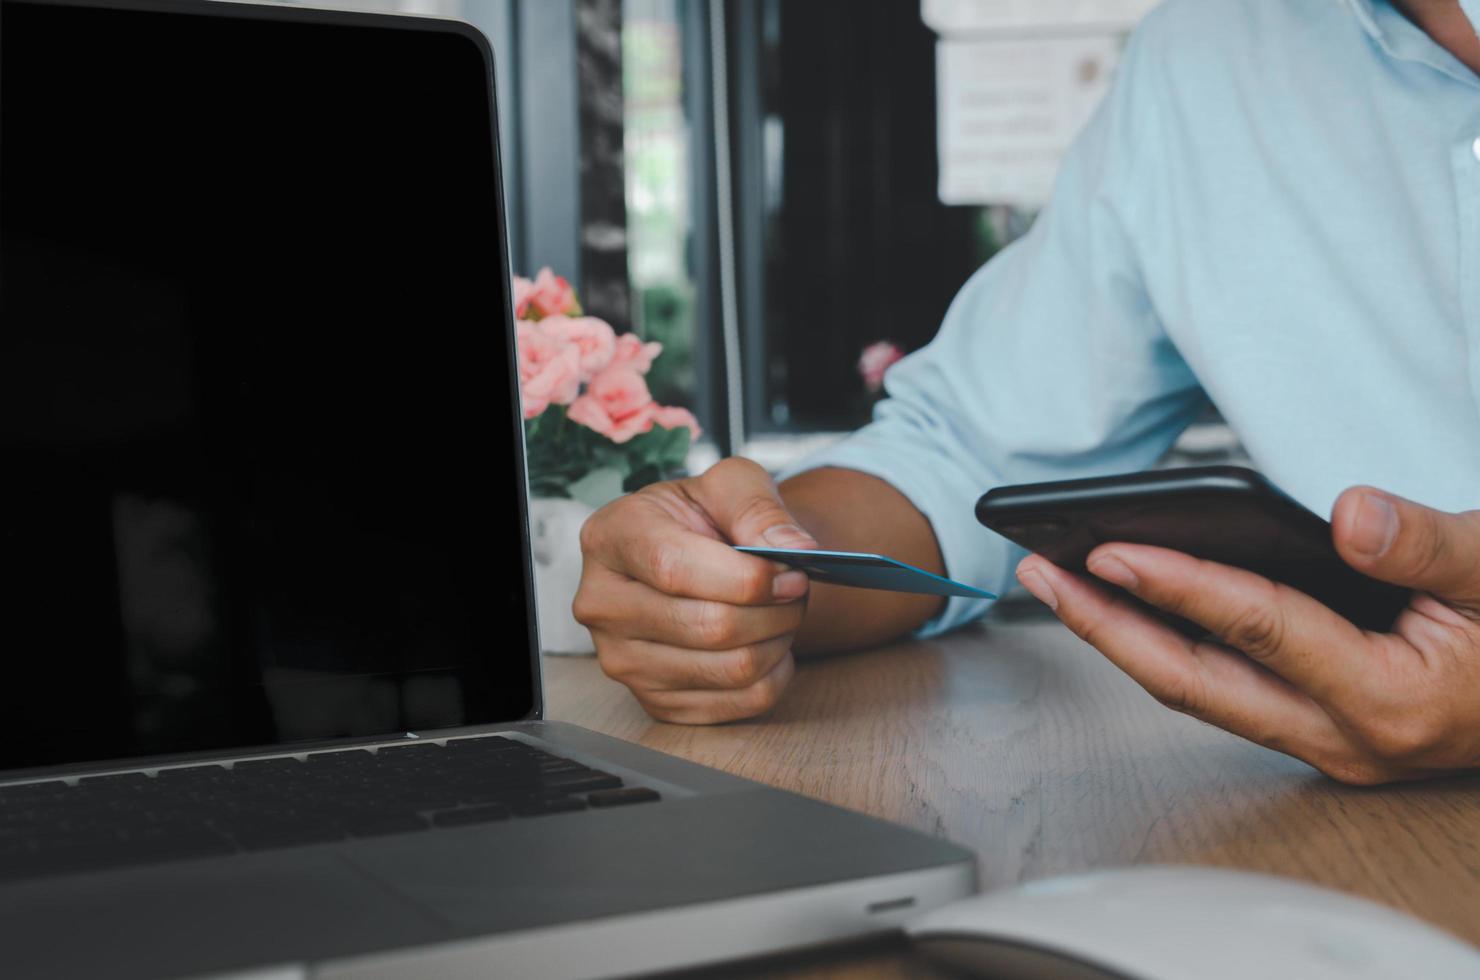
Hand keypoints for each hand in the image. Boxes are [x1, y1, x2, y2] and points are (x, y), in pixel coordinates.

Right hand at [573, 457, 816, 723]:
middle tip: (797, 590)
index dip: (745, 577)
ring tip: (782, 612)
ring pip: (729, 669)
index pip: (675, 568)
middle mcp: (601, 604)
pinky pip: (739, 704)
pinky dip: (773, 675)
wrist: (691, 557)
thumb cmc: (705, 517)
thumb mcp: (729, 485)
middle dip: (774, 610)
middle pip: (708, 626)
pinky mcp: (653, 701)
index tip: (791, 573)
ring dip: (778, 641)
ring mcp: (622, 660)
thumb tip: (795, 550)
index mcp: (611, 537)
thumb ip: (759, 508)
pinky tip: (767, 643)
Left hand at [1015, 486, 1479, 784]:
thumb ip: (1430, 545)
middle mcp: (1345, 739)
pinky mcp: (1317, 735)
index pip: (1258, 629)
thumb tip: (1349, 514)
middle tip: (1038, 572)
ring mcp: (1326, 746)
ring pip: (1198, 692)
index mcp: (1391, 700)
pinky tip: (1129, 609)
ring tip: (1061, 582)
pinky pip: (1222, 692)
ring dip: (1122, 638)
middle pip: (1194, 681)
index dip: (1180, 584)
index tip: (1111, 549)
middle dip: (1104, 626)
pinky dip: (1166, 647)